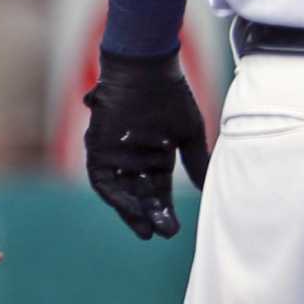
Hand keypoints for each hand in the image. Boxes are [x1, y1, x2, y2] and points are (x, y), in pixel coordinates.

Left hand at [84, 49, 209, 239]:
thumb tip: (206, 188)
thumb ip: (195, 161)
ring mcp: (114, 154)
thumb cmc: (171, 96)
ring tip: (145, 229)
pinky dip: (116, 196)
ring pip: (122, 191)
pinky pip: (103, 180)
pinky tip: (130, 208)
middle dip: (149, 215)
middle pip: (139, 194)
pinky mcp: (98, 148)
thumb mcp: (189, 132)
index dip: (164, 209)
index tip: (173, 230)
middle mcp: (133, 158)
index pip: (158, 189)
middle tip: (160, 233)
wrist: (146, 70)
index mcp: (156, 154)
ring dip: (132, 211)